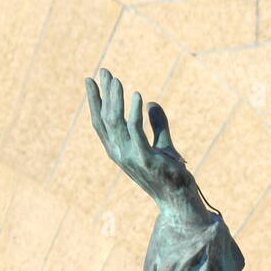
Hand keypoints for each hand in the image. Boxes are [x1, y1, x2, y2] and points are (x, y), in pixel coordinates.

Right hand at [85, 68, 208, 225]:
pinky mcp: (146, 159)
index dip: (94, 102)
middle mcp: (120, 154)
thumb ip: (157, 124)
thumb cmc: (170, 175)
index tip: (91, 80)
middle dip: (104, 93)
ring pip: (117, 123)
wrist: (179, 199)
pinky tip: (139, 96)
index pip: (100, 123)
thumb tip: (152, 102)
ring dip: (116, 99)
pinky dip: (135, 112)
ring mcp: (131, 158)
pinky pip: (136, 131)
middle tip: (104, 70)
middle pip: (105, 119)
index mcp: (119, 151)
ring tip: (118, 80)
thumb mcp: (162, 145)